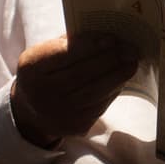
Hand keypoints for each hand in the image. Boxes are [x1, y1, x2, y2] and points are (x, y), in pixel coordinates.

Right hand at [10, 33, 138, 147]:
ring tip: (132, 63)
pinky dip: (113, 91)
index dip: (90, 47)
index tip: (112, 39)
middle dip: (110, 60)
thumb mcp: (47, 52)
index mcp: (32, 68)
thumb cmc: (47, 71)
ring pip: (94, 93)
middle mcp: (41, 94)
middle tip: (130, 49)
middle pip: (81, 75)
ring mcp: (58, 114)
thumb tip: (108, 37)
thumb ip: (72, 43)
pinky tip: (121, 79)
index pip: (64, 55)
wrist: (33, 110)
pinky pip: (99, 106)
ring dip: (117, 76)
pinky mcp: (75, 126)